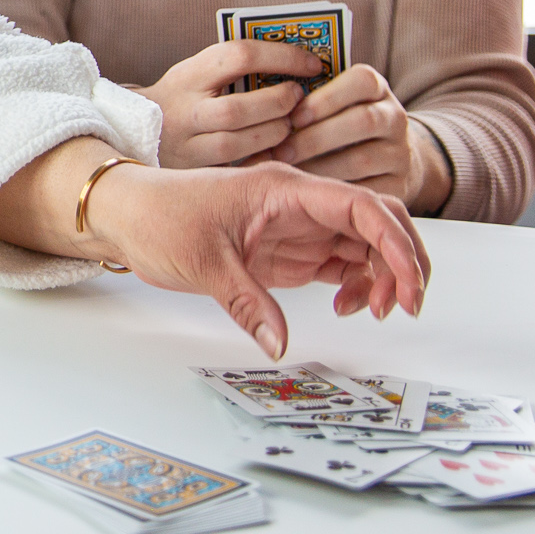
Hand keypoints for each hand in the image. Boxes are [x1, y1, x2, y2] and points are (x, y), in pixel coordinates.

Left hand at [84, 158, 428, 357]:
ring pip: (363, 245)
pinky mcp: (288, 250)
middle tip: (403, 307)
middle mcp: (300, 204)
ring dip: (381, 276)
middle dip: (402, 261)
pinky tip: (347, 307)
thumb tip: (279, 343)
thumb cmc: (159, 218)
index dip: (396, 245)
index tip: (408, 288)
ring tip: (372, 311)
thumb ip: (246, 302)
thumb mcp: (203, 262)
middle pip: (376, 223)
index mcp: (285, 190)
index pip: (363, 208)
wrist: (126, 214)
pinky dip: (357, 284)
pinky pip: (340, 263)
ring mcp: (297, 227)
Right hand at [130, 40, 321, 167]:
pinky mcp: (194, 173)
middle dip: (279, 102)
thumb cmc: (182, 98)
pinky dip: (263, 159)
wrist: (133, 132)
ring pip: (238, 143)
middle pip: (238, 108)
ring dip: (274, 133)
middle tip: (299, 97)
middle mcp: (184, 111)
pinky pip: (237, 169)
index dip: (283, 58)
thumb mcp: (198, 73)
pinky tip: (275, 150)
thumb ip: (237, 69)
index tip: (311, 64)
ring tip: (288, 124)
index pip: (239, 56)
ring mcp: (186, 146)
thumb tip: (297, 66)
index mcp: (188, 75)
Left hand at [271, 64, 452, 212]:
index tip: (294, 117)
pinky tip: (308, 193)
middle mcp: (394, 116)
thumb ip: (303, 97)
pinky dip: (335, 191)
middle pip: (363, 120)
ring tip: (287, 173)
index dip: (327, 98)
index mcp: (376, 88)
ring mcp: (399, 152)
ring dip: (320, 167)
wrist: (386, 159)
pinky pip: (369, 190)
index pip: (361, 81)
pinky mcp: (400, 186)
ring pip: (364, 158)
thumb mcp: (330, 103)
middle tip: (281, 153)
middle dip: (316, 138)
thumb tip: (257, 100)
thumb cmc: (339, 125)